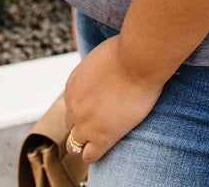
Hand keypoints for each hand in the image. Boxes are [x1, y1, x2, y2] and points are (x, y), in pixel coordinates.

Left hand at [63, 35, 163, 163]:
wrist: (137, 60)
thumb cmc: (127, 51)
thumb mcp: (101, 55)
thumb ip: (97, 68)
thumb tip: (104, 68)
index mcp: (72, 84)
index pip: (72, 104)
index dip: (85, 107)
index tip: (98, 106)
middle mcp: (74, 105)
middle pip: (71, 123)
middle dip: (83, 124)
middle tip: (103, 121)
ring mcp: (85, 123)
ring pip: (75, 144)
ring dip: (86, 142)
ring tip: (101, 140)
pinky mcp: (101, 137)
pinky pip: (89, 156)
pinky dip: (95, 153)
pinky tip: (106, 146)